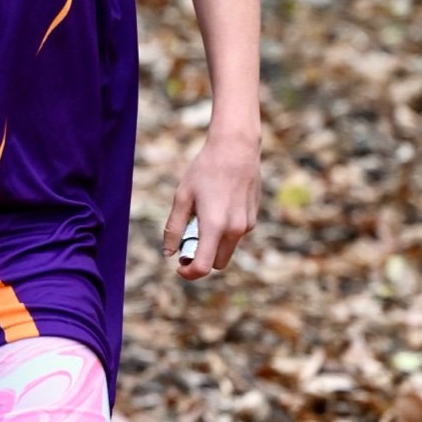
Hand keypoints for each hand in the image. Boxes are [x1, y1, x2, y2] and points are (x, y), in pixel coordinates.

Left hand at [162, 130, 259, 279]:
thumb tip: (168, 253)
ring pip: (228, 250)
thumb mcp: (182, 197)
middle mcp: (234, 230)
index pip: (203, 266)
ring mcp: (246, 225)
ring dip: (213, 245)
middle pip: (217, 263)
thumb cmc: (205, 170)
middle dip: (201, 259)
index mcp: (215, 226)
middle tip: (187, 241)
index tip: (179, 266)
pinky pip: (236, 236)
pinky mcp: (253, 218)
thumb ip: (174, 227)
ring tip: (202, 218)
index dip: (189, 273)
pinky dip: (224, 232)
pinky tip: (218, 207)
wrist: (237, 148)